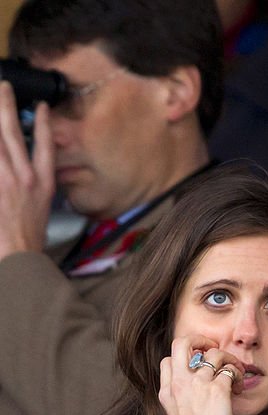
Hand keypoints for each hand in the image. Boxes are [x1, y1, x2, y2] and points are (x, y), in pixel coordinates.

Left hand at [0, 81, 53, 258]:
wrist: (18, 255)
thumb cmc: (29, 238)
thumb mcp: (41, 209)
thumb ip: (33, 187)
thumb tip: (26, 173)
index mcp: (42, 184)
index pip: (45, 146)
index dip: (43, 124)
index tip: (41, 107)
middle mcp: (24, 177)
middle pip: (13, 134)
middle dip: (6, 107)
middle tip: (2, 88)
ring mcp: (4, 180)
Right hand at [158, 335, 244, 414]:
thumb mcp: (177, 413)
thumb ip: (181, 394)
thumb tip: (196, 378)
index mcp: (167, 390)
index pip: (168, 359)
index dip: (186, 356)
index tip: (200, 364)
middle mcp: (179, 383)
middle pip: (182, 342)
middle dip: (200, 339)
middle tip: (213, 348)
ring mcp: (198, 384)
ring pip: (215, 352)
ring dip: (230, 359)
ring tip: (235, 373)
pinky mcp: (217, 389)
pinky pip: (230, 369)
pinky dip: (238, 375)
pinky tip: (239, 387)